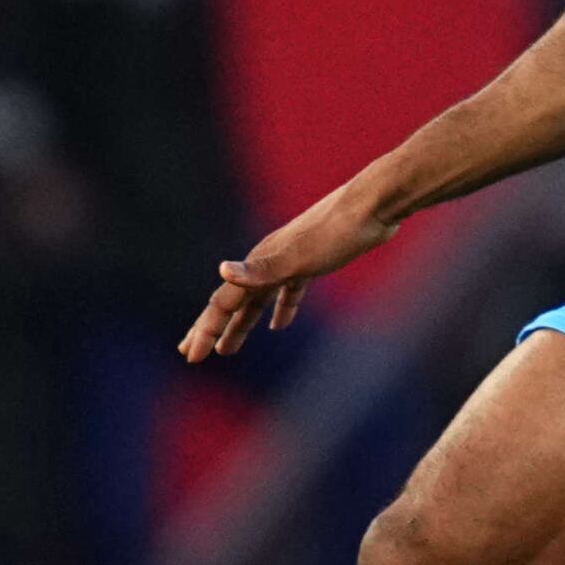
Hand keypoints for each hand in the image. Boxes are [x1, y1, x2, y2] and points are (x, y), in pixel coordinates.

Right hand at [181, 183, 388, 358]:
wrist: (374, 205)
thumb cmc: (337, 232)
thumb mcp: (298, 257)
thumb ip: (261, 269)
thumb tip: (223, 271)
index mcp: (259, 264)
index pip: (223, 303)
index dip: (205, 331)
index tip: (191, 358)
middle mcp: (268, 262)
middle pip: (233, 302)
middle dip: (212, 329)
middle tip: (191, 353)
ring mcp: (290, 262)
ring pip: (258, 300)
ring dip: (242, 324)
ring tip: (229, 349)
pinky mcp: (313, 263)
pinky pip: (288, 292)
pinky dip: (281, 309)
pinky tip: (280, 325)